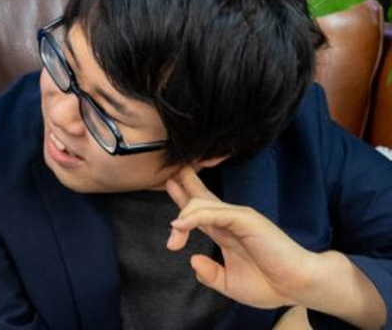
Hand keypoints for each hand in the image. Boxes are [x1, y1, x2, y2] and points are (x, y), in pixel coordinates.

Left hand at [166, 166, 316, 309]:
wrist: (298, 287)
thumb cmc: (270, 284)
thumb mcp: (230, 283)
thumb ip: (210, 274)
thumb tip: (192, 260)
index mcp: (226, 231)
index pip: (200, 209)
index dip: (183, 198)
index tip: (168, 186)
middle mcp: (230, 220)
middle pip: (200, 196)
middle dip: (181, 184)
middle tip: (165, 176)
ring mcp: (238, 217)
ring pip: (201, 204)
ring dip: (182, 216)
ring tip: (173, 233)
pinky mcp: (246, 219)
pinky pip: (214, 212)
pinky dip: (194, 217)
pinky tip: (180, 225)